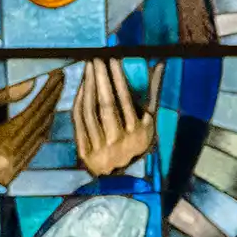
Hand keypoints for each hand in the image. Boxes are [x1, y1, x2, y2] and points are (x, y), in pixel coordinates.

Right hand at [0, 71, 63, 186]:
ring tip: (55, 90)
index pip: (32, 114)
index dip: (46, 92)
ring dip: (50, 112)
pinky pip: (35, 147)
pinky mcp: (12, 175)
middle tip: (60, 78)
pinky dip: (42, 128)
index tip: (56, 74)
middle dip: (52, 99)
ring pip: (41, 136)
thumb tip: (29, 83)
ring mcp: (12, 171)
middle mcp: (10, 163)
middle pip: (40, 125)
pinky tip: (45, 113)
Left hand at [72, 58, 164, 177]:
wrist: (122, 176)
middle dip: (100, 80)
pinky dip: (78, 103)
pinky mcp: (85, 151)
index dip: (118, 80)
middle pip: (106, 105)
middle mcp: (118, 140)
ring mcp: (100, 147)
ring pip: (90, 112)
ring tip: (88, 69)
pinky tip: (81, 88)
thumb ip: (153, 92)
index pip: (125, 102)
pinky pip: (79, 122)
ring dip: (87, 88)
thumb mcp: (149, 121)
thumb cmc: (138, 141)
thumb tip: (158, 65)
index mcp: (137, 133)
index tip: (113, 60)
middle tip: (96, 60)